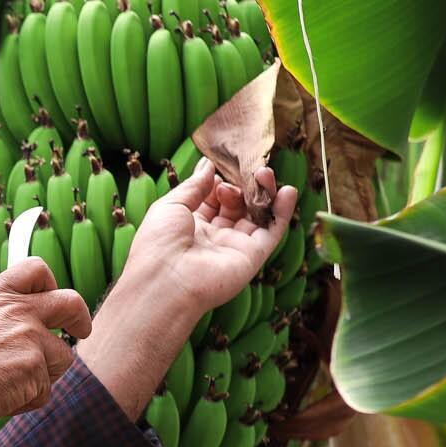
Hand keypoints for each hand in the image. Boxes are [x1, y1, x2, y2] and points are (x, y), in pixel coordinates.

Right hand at [0, 257, 93, 426]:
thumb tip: (0, 314)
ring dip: (44, 373)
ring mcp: (31, 340)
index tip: (52, 295)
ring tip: (9, 385)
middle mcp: (19, 312)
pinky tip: (0, 398)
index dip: (49, 282)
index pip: (35, 269)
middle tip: (81, 329)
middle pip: (70, 302)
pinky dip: (27, 399)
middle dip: (80, 317)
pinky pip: (44, 390)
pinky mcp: (37, 370)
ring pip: (61, 357)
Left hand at [124, 158, 298, 313]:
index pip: (212, 198)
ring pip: (256, 215)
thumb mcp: (171, 205)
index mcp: (190, 225)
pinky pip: (272, 232)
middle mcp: (213, 237)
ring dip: (264, 193)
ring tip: (265, 173)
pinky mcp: (251, 257)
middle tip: (248, 168)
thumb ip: (194, 185)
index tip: (224, 166)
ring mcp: (233, 247)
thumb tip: (208, 164)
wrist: (164, 281)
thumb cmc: (157, 244)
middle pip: (236, 205)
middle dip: (242, 185)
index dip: (220, 181)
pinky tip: (288, 191)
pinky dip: (282, 212)